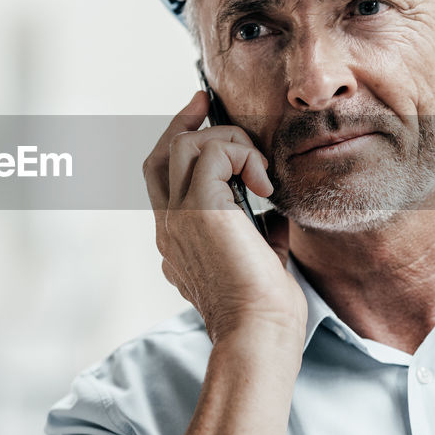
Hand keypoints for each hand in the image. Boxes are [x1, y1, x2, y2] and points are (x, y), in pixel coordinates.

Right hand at [143, 91, 306, 352]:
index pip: (163, 177)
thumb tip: (272, 211)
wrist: (258, 333)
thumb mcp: (259, 260)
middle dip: (185, 121)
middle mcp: (168, 225)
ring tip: (258, 171)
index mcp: (176, 238)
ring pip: (182, 145)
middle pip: (162, 153)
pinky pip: (210, 153)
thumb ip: (258, 231)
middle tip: (207, 101)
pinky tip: (265, 186)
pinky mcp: (197, 210)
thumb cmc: (264, 309)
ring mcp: (176, 217)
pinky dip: (242, 156)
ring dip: (226, 142)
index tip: (202, 114)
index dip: (179, 139)